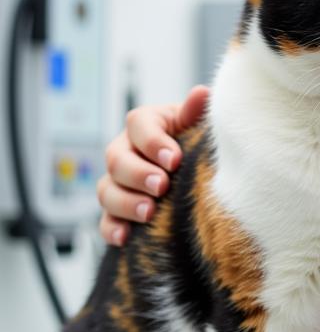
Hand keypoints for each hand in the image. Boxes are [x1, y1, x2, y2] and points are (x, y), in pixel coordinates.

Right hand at [97, 85, 209, 244]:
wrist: (196, 173)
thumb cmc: (195, 143)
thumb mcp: (197, 126)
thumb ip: (195, 113)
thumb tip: (202, 93)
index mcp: (147, 125)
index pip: (138, 124)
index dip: (152, 142)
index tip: (174, 159)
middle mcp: (126, 151)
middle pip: (117, 159)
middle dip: (138, 174)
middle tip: (161, 186)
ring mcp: (118, 182)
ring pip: (107, 190)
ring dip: (126, 202)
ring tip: (149, 212)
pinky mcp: (118, 211)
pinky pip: (106, 221)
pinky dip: (112, 229)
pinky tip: (125, 238)